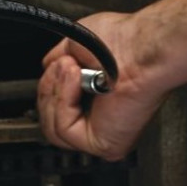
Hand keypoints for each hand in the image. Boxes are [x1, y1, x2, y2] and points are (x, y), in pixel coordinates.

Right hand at [37, 10, 167, 161]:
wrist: (138, 46)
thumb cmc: (123, 41)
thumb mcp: (74, 47)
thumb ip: (58, 65)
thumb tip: (48, 68)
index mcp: (97, 101)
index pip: (56, 110)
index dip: (50, 88)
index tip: (54, 67)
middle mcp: (101, 121)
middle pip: (49, 122)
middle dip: (49, 90)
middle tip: (63, 65)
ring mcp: (103, 134)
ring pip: (53, 130)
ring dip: (56, 94)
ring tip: (71, 70)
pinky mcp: (104, 144)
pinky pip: (64, 130)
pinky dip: (64, 102)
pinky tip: (77, 81)